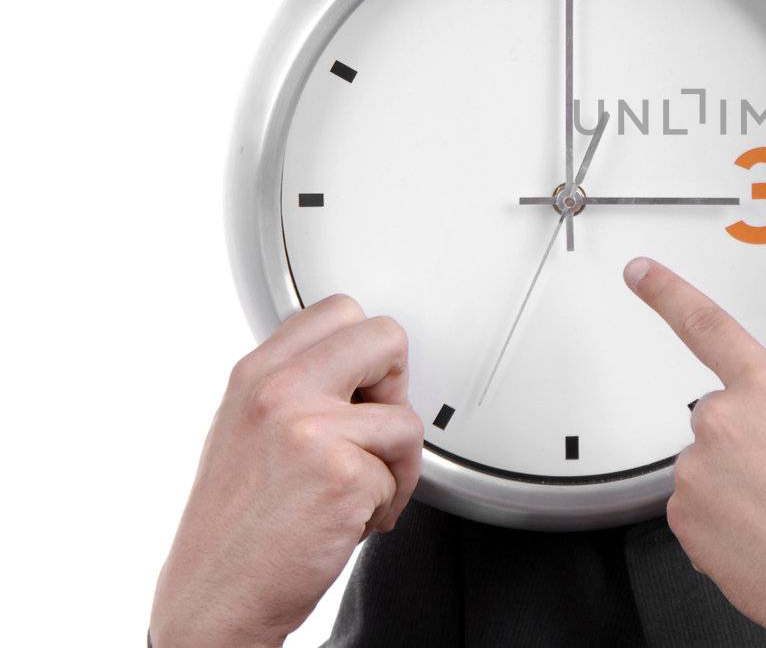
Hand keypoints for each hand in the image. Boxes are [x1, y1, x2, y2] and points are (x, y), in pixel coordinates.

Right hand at [150, 294, 423, 647]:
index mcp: (256, 372)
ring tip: (356, 494)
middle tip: (372, 431)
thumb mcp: (248, 427)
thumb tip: (364, 364)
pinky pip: (401, 472)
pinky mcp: (341, 472)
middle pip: (386, 336)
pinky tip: (347, 522)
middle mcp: (279, 388)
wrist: (215, 597)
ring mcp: (310, 426)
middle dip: (395, 387)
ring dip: (396, 465)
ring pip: (406, 417)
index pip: (339, 310)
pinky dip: (386, 504)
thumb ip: (298, 384)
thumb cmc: (237, 524)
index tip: (358, 391)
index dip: (365, 353)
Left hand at [622, 257, 765, 647]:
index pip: (708, 326)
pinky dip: (721, 526)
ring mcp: (697, 471)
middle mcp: (724, 422)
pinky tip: (761, 542)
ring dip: (734, 489)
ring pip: (707, 470)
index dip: (667, 294)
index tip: (640, 274)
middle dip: (744, 445)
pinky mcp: (682, 518)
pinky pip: (696, 511)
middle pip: (718, 419)